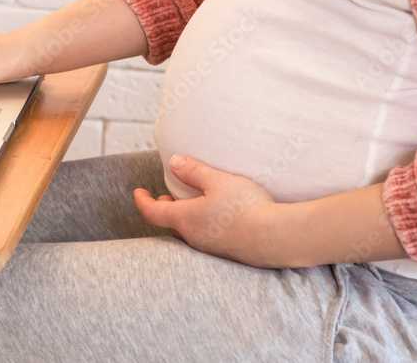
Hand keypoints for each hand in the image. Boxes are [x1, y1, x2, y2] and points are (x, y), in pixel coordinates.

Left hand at [134, 155, 281, 267]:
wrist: (278, 237)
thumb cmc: (245, 206)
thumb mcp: (217, 180)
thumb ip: (193, 171)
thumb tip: (173, 162)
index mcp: (185, 219)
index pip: (153, 212)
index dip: (142, 201)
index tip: (137, 192)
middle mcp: (194, 237)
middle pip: (170, 223)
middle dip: (165, 208)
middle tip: (166, 197)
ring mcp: (211, 248)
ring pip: (189, 232)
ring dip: (185, 216)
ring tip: (192, 203)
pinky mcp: (229, 253)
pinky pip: (207, 238)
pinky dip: (202, 225)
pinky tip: (218, 216)